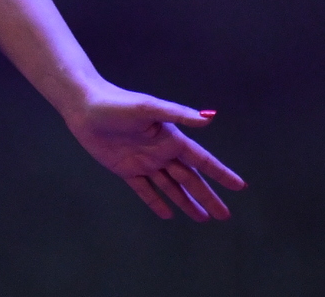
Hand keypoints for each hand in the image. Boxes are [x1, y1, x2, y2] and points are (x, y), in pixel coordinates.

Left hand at [63, 81, 244, 219]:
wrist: (84, 106)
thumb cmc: (117, 103)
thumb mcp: (149, 108)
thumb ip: (179, 113)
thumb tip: (210, 117)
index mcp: (171, 137)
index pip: (202, 160)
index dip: (221, 173)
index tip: (240, 186)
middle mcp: (161, 151)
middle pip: (190, 179)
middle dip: (208, 197)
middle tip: (224, 216)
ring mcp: (144, 162)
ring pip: (171, 187)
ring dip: (187, 203)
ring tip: (203, 219)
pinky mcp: (125, 169)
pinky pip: (145, 190)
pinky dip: (157, 202)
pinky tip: (168, 214)